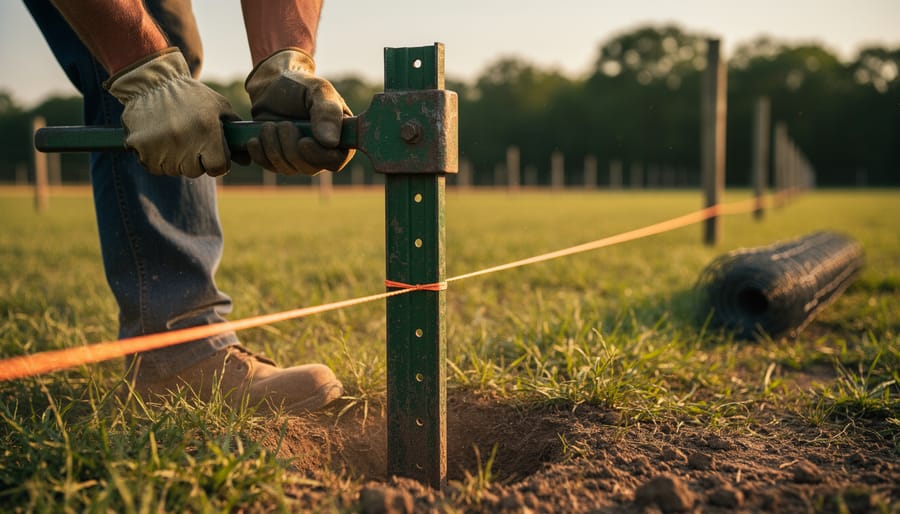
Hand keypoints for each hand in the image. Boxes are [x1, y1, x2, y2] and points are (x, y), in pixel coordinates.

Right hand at [105, 48, 238, 177]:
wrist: (151, 83)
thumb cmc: (190, 95)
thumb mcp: (218, 106)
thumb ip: (234, 133)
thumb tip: (247, 159)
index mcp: (207, 132)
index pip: (218, 168)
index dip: (217, 162)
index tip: (212, 152)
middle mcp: (185, 143)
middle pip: (195, 171)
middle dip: (195, 160)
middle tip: (189, 139)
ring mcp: (162, 148)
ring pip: (174, 170)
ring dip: (176, 159)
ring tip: (173, 135)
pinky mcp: (142, 150)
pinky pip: (155, 167)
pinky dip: (157, 158)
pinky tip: (158, 138)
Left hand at [244, 48, 353, 175]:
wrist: (273, 85)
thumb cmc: (301, 85)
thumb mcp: (318, 91)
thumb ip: (328, 112)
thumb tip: (331, 142)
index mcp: (339, 138)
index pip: (335, 161)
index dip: (319, 156)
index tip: (303, 141)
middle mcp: (322, 153)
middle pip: (309, 168)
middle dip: (290, 147)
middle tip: (283, 124)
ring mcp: (300, 159)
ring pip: (288, 169)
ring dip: (273, 147)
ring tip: (268, 126)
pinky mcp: (279, 160)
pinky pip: (270, 167)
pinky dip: (260, 154)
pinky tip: (255, 139)